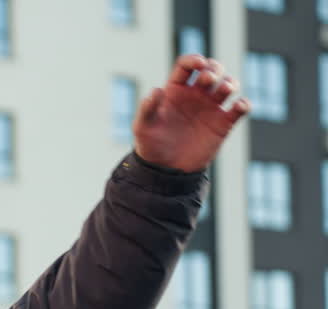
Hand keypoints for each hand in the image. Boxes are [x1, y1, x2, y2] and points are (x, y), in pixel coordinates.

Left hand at [133, 55, 250, 172]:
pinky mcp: (223, 123)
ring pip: (228, 85)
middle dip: (214, 69)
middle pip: (211, 70)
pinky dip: (244, 104)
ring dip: (230, 82)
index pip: (187, 65)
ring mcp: (211, 108)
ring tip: (224, 89)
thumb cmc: (150, 146)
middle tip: (208, 79)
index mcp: (175, 90)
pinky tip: (239, 106)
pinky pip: (240, 109)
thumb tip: (156, 90)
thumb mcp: (142, 127)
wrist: (166, 170)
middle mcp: (195, 95)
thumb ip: (147, 108)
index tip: (199, 63)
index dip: (194, 60)